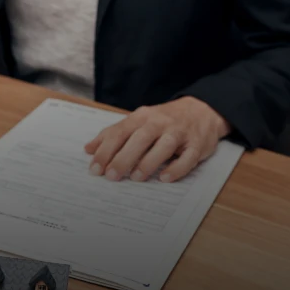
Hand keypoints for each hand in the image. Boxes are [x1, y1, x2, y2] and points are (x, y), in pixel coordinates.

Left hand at [84, 97, 230, 182]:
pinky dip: (177, 168)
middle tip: (111, 176)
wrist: (201, 110)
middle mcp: (159, 122)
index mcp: (141, 117)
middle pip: (139, 138)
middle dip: (123, 157)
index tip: (95, 168)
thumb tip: (88, 149)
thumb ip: (113, 135)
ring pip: (164, 146)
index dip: (105, 150)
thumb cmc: (162, 120)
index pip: (119, 132)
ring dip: (149, 162)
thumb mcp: (137, 122)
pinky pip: (188, 157)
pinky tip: (165, 178)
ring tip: (135, 177)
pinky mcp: (197, 144)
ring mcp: (179, 132)